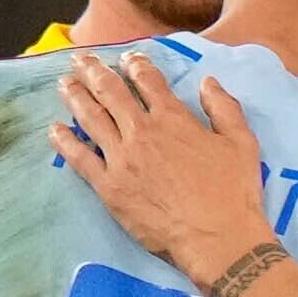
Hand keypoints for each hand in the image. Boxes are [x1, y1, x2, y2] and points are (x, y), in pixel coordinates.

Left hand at [51, 54, 273, 288]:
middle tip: (81, 59)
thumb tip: (207, 82)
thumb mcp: (242, 143)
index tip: (126, 58)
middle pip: (111, 92)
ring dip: (76, 96)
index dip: (135, 65)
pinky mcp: (109, 187)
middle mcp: (141, 132)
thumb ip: (224, 108)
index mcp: (173, 119)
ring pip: (91, 118)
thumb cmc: (233, 193)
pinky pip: (80, 159)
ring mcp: (121, 159)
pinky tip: (55, 130)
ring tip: (64, 83)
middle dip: (94, 71)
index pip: (148, 81)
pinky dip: (65, 142)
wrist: (216, 239)